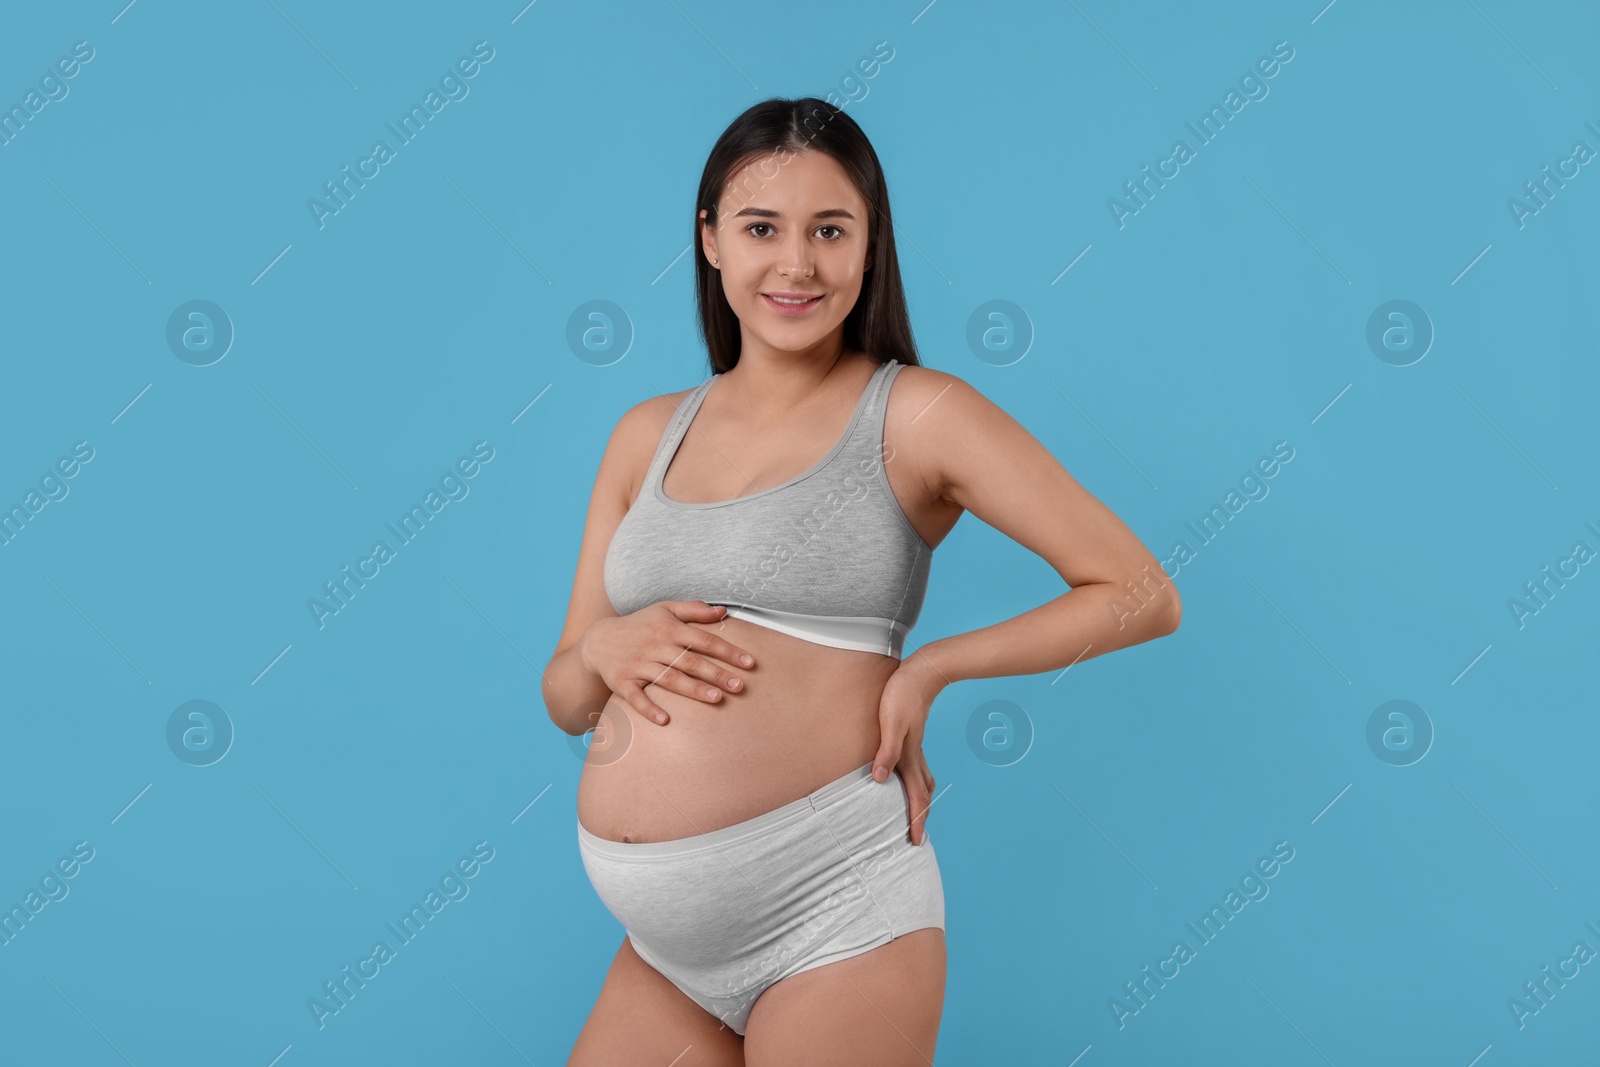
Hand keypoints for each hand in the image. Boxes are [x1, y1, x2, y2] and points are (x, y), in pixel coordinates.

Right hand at [579, 601, 754, 726]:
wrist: (598, 640)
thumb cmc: (639, 625)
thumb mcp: (664, 610)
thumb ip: (694, 610)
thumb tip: (723, 611)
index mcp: (669, 628)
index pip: (704, 640)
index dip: (728, 651)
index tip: (750, 663)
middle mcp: (655, 646)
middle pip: (691, 662)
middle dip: (717, 674)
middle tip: (740, 686)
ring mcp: (638, 665)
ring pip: (670, 679)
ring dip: (693, 690)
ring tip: (717, 699)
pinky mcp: (622, 682)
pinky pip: (636, 698)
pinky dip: (649, 709)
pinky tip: (665, 720)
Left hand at [869, 653, 947, 845]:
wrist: (923, 671)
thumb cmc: (902, 694)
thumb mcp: (890, 722)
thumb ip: (886, 751)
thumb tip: (879, 780)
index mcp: (910, 757)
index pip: (916, 797)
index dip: (916, 820)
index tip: (915, 842)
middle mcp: (915, 756)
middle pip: (922, 794)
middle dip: (921, 817)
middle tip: (917, 839)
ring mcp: (916, 747)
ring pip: (922, 782)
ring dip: (920, 801)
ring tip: (916, 815)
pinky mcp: (913, 738)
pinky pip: (918, 770)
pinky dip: (916, 783)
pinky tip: (907, 779)